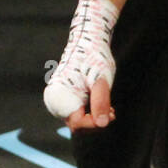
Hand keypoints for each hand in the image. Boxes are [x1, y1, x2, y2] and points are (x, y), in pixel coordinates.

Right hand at [44, 0, 118, 129]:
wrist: (88, 43)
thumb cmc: (94, 59)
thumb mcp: (100, 81)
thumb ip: (100, 102)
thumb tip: (102, 124)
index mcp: (59, 96)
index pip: (76, 123)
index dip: (94, 123)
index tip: (112, 115)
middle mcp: (55, 101)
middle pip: (76, 125)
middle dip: (95, 122)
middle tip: (113, 113)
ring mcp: (59, 101)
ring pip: (77, 121)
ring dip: (94, 119)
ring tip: (111, 110)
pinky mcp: (66, 98)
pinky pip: (77, 113)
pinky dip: (91, 113)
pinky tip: (104, 106)